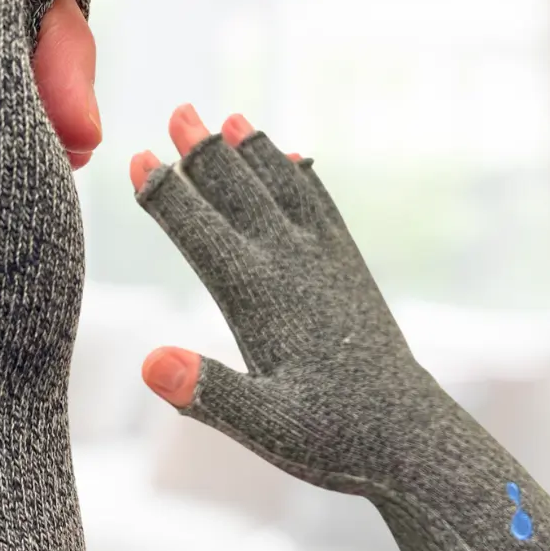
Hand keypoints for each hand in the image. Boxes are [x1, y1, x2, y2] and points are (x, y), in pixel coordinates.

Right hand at [129, 101, 549, 550]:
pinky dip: (301, 176)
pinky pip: (321, 206)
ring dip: (254, 153)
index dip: (167, 195)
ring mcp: (325, 261)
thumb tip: (149, 364)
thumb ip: (208, 395)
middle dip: (206, 152)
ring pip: (283, 190)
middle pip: (241, 195)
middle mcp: (293, 265)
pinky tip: (292, 160)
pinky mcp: (348, 268)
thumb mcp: (264, 428)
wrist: (410, 440)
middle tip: (179, 111)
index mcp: (261, 297)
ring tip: (233, 118)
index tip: (139, 158)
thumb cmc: (332, 438)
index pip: (201, 233)